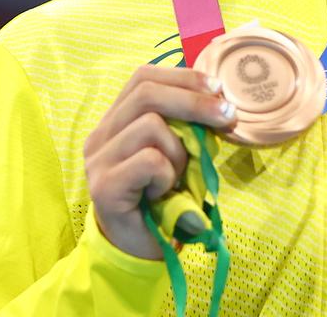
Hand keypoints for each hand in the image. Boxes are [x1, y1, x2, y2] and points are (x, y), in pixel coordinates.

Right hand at [84, 65, 236, 259]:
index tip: (217, 88)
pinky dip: (168, 174)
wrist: (140, 249)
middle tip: (227, 115)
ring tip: (178, 176)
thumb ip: (186, 125)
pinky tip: (164, 192)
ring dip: (180, 150)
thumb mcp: (178, 152)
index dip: (183, 77)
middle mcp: (101, 134)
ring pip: (151, 126)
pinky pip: (150, 160)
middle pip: (146, 93)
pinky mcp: (103, 186)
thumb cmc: (163, 197)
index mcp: (116, 120)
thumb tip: (220, 100)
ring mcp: (98, 159)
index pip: (143, 78)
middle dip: (194, 101)